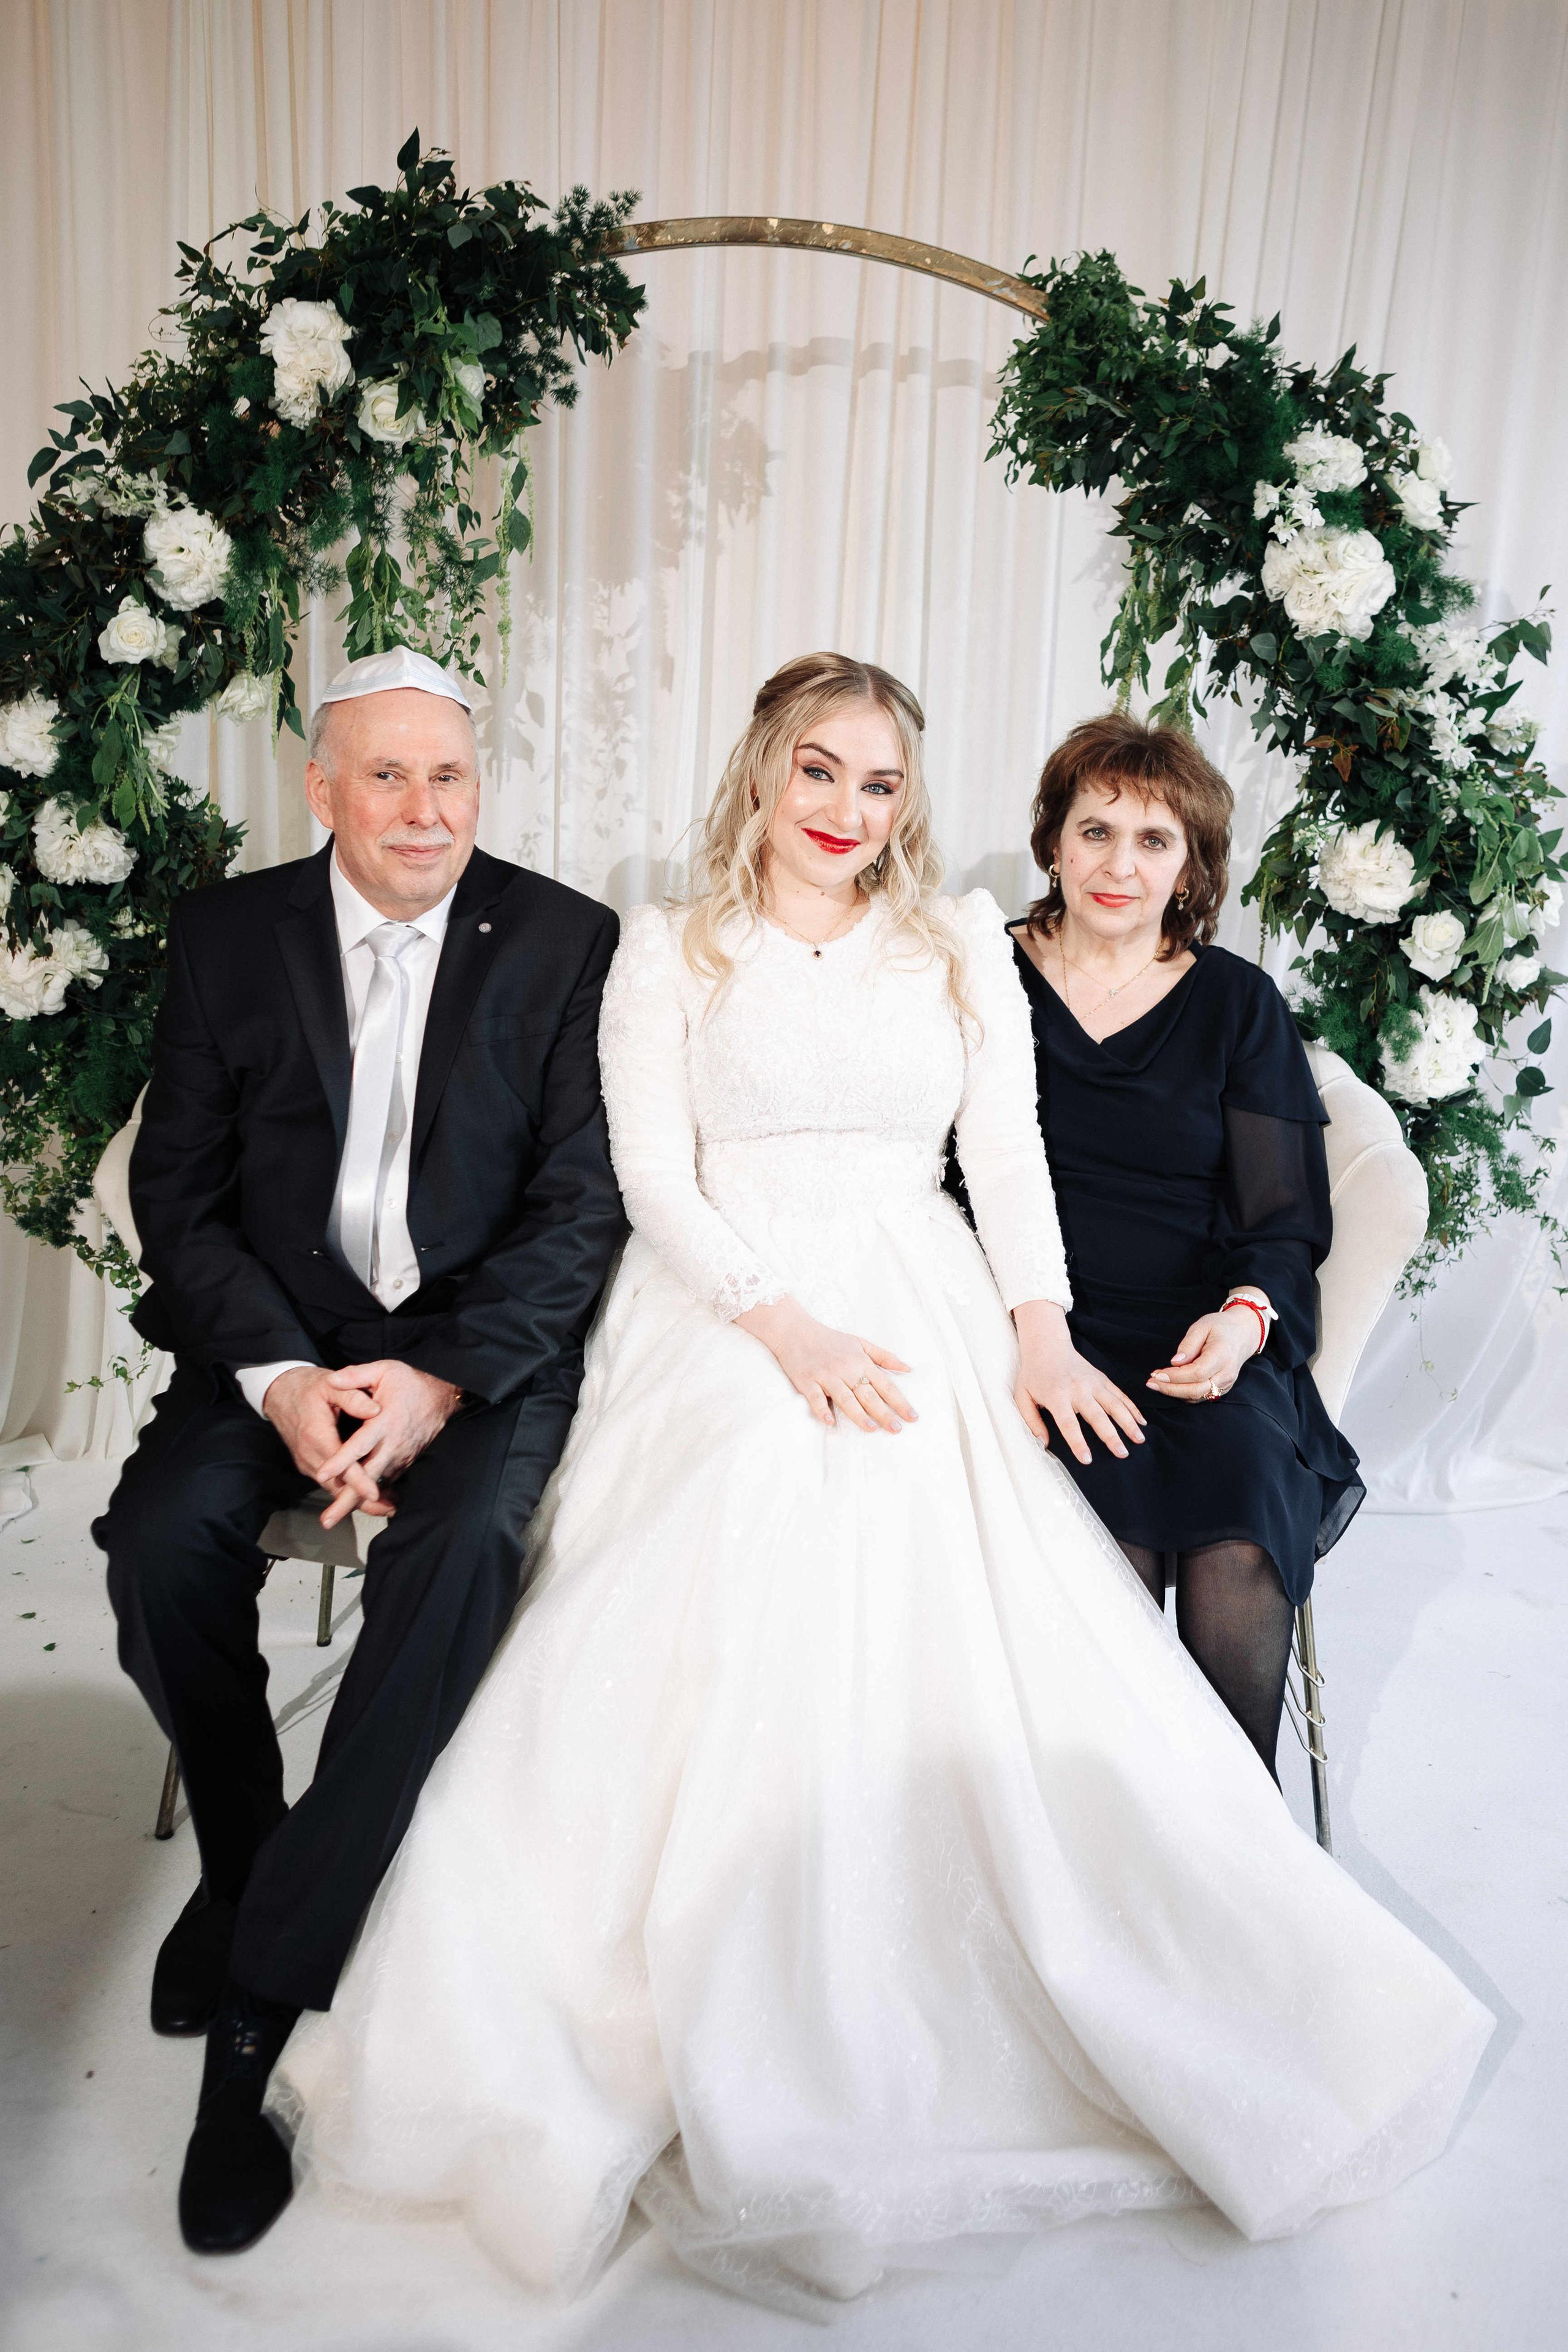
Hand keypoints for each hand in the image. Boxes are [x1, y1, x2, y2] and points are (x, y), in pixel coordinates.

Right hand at [260, 1365, 397, 1525]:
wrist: (280, 1393)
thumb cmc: (309, 1387)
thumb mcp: (331, 1385)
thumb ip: (353, 1396)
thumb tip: (377, 1410)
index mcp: (315, 1434)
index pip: (339, 1464)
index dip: (357, 1480)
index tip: (375, 1493)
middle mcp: (309, 1454)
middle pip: (336, 1484)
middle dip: (361, 1500)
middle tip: (389, 1509)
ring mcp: (307, 1462)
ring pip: (333, 1487)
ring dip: (356, 1499)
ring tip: (386, 1506)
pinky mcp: (308, 1465)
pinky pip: (330, 1482)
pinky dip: (347, 1490)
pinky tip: (368, 1495)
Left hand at [308, 1361, 464, 1526]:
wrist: (442, 1398)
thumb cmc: (410, 1383)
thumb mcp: (384, 1370)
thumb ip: (356, 1375)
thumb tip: (331, 1379)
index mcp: (385, 1422)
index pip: (360, 1444)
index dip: (342, 1460)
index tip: (323, 1472)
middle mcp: (393, 1444)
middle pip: (368, 1477)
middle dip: (347, 1499)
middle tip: (328, 1519)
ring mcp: (400, 1457)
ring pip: (376, 1484)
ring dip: (356, 1501)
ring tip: (334, 1516)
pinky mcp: (404, 1463)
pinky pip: (385, 1482)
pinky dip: (371, 1496)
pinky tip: (355, 1506)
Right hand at [734, 1296, 916, 1432]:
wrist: (794, 1330)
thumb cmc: (829, 1339)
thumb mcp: (860, 1342)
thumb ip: (884, 1356)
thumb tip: (908, 1368)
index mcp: (860, 1361)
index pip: (885, 1385)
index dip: (900, 1401)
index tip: (913, 1416)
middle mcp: (845, 1369)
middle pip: (868, 1395)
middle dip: (884, 1413)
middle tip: (897, 1429)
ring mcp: (826, 1376)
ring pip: (845, 1398)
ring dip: (859, 1414)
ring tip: (872, 1429)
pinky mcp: (806, 1381)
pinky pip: (815, 1398)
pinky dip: (822, 1410)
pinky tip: (830, 1422)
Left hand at [1011, 1299, 1145, 1465]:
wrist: (1047, 1345)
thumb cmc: (1033, 1375)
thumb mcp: (1022, 1397)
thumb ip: (1031, 1421)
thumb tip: (1043, 1444)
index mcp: (1057, 1396)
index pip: (1069, 1424)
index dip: (1078, 1442)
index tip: (1087, 1460)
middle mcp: (1078, 1389)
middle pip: (1097, 1416)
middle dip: (1111, 1436)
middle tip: (1122, 1454)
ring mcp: (1093, 1383)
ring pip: (1114, 1404)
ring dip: (1128, 1422)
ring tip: (1139, 1440)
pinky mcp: (1102, 1378)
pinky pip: (1120, 1395)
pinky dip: (1132, 1408)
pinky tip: (1142, 1422)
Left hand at [1147, 1308, 1258, 1403]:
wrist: (1243, 1334)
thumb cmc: (1221, 1326)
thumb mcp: (1202, 1326)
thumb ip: (1188, 1344)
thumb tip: (1174, 1363)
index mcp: (1222, 1355)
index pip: (1196, 1373)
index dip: (1175, 1376)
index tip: (1156, 1373)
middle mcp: (1226, 1373)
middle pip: (1196, 1389)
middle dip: (1170, 1389)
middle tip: (1150, 1382)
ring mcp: (1226, 1383)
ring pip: (1197, 1396)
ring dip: (1175, 1393)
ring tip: (1156, 1384)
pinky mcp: (1222, 1388)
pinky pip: (1201, 1396)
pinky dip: (1184, 1394)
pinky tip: (1170, 1386)